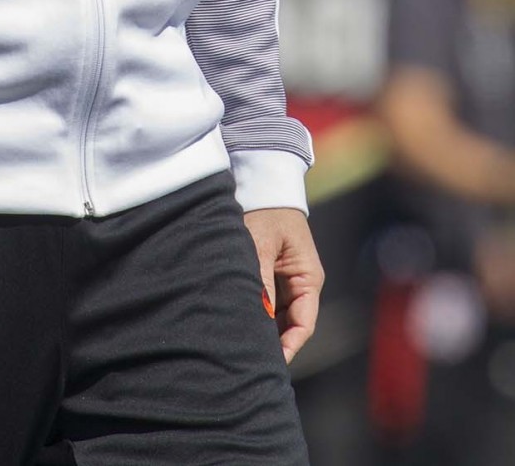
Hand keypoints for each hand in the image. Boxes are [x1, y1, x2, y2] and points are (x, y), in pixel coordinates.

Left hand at [243, 208, 323, 363]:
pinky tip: (238, 320)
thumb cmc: (267, 211)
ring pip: (276, 315)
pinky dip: (255, 311)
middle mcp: (301, 283)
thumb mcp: (262, 243)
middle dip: (273, 342)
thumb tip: (259, 315)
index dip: (289, 346)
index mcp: (308, 278)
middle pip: (289, 324)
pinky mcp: (271, 274)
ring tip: (241, 343)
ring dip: (262, 327)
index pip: (304, 324)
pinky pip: (266, 301)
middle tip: (249, 359)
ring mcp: (286, 280)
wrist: (262, 183)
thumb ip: (260, 278)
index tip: (271, 362)